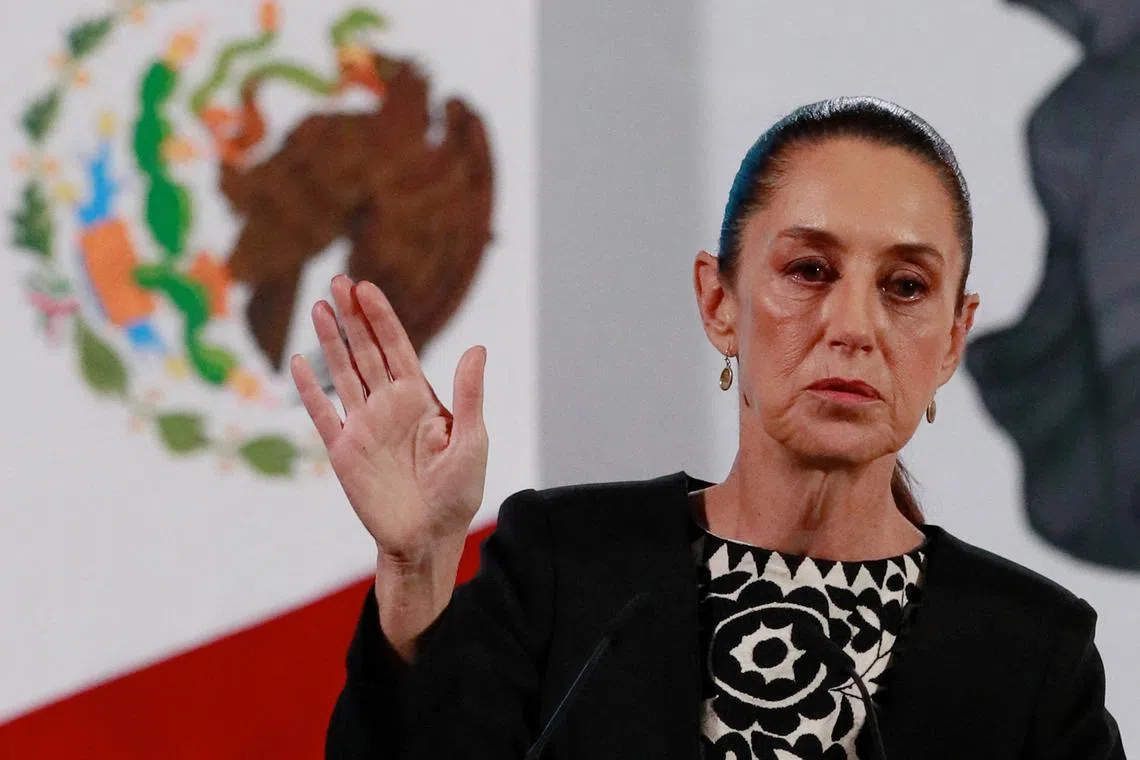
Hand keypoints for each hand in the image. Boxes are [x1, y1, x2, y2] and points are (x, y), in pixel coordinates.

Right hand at [291, 275, 488, 565]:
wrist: (428, 538)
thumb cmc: (457, 493)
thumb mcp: (472, 440)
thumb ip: (470, 395)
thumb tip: (478, 347)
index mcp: (420, 399)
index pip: (397, 348)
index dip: (381, 318)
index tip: (367, 287)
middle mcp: (388, 406)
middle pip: (366, 352)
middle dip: (352, 318)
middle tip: (338, 280)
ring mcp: (364, 426)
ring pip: (342, 374)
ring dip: (330, 342)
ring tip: (318, 307)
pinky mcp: (344, 452)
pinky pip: (323, 415)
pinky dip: (309, 391)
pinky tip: (297, 363)